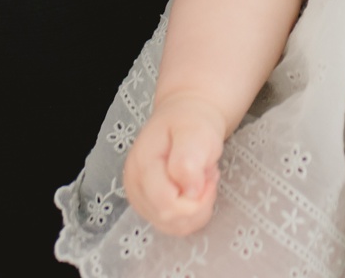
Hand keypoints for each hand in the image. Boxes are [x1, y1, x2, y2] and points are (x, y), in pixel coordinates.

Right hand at [120, 94, 231, 237]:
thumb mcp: (194, 131)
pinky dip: (192, 214)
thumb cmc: (190, 122)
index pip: (166, 203)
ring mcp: (141, 199)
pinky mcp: (150, 208)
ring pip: (174, 227)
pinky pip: (175, 227)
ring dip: (197, 208)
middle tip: (207, 175)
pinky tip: (196, 190)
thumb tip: (189, 192)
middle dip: (198, 202)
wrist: (184, 117)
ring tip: (201, 180)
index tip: (209, 175)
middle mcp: (135, 185)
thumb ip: (188, 159)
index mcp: (142, 165)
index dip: (195, 199)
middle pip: (169, 219)